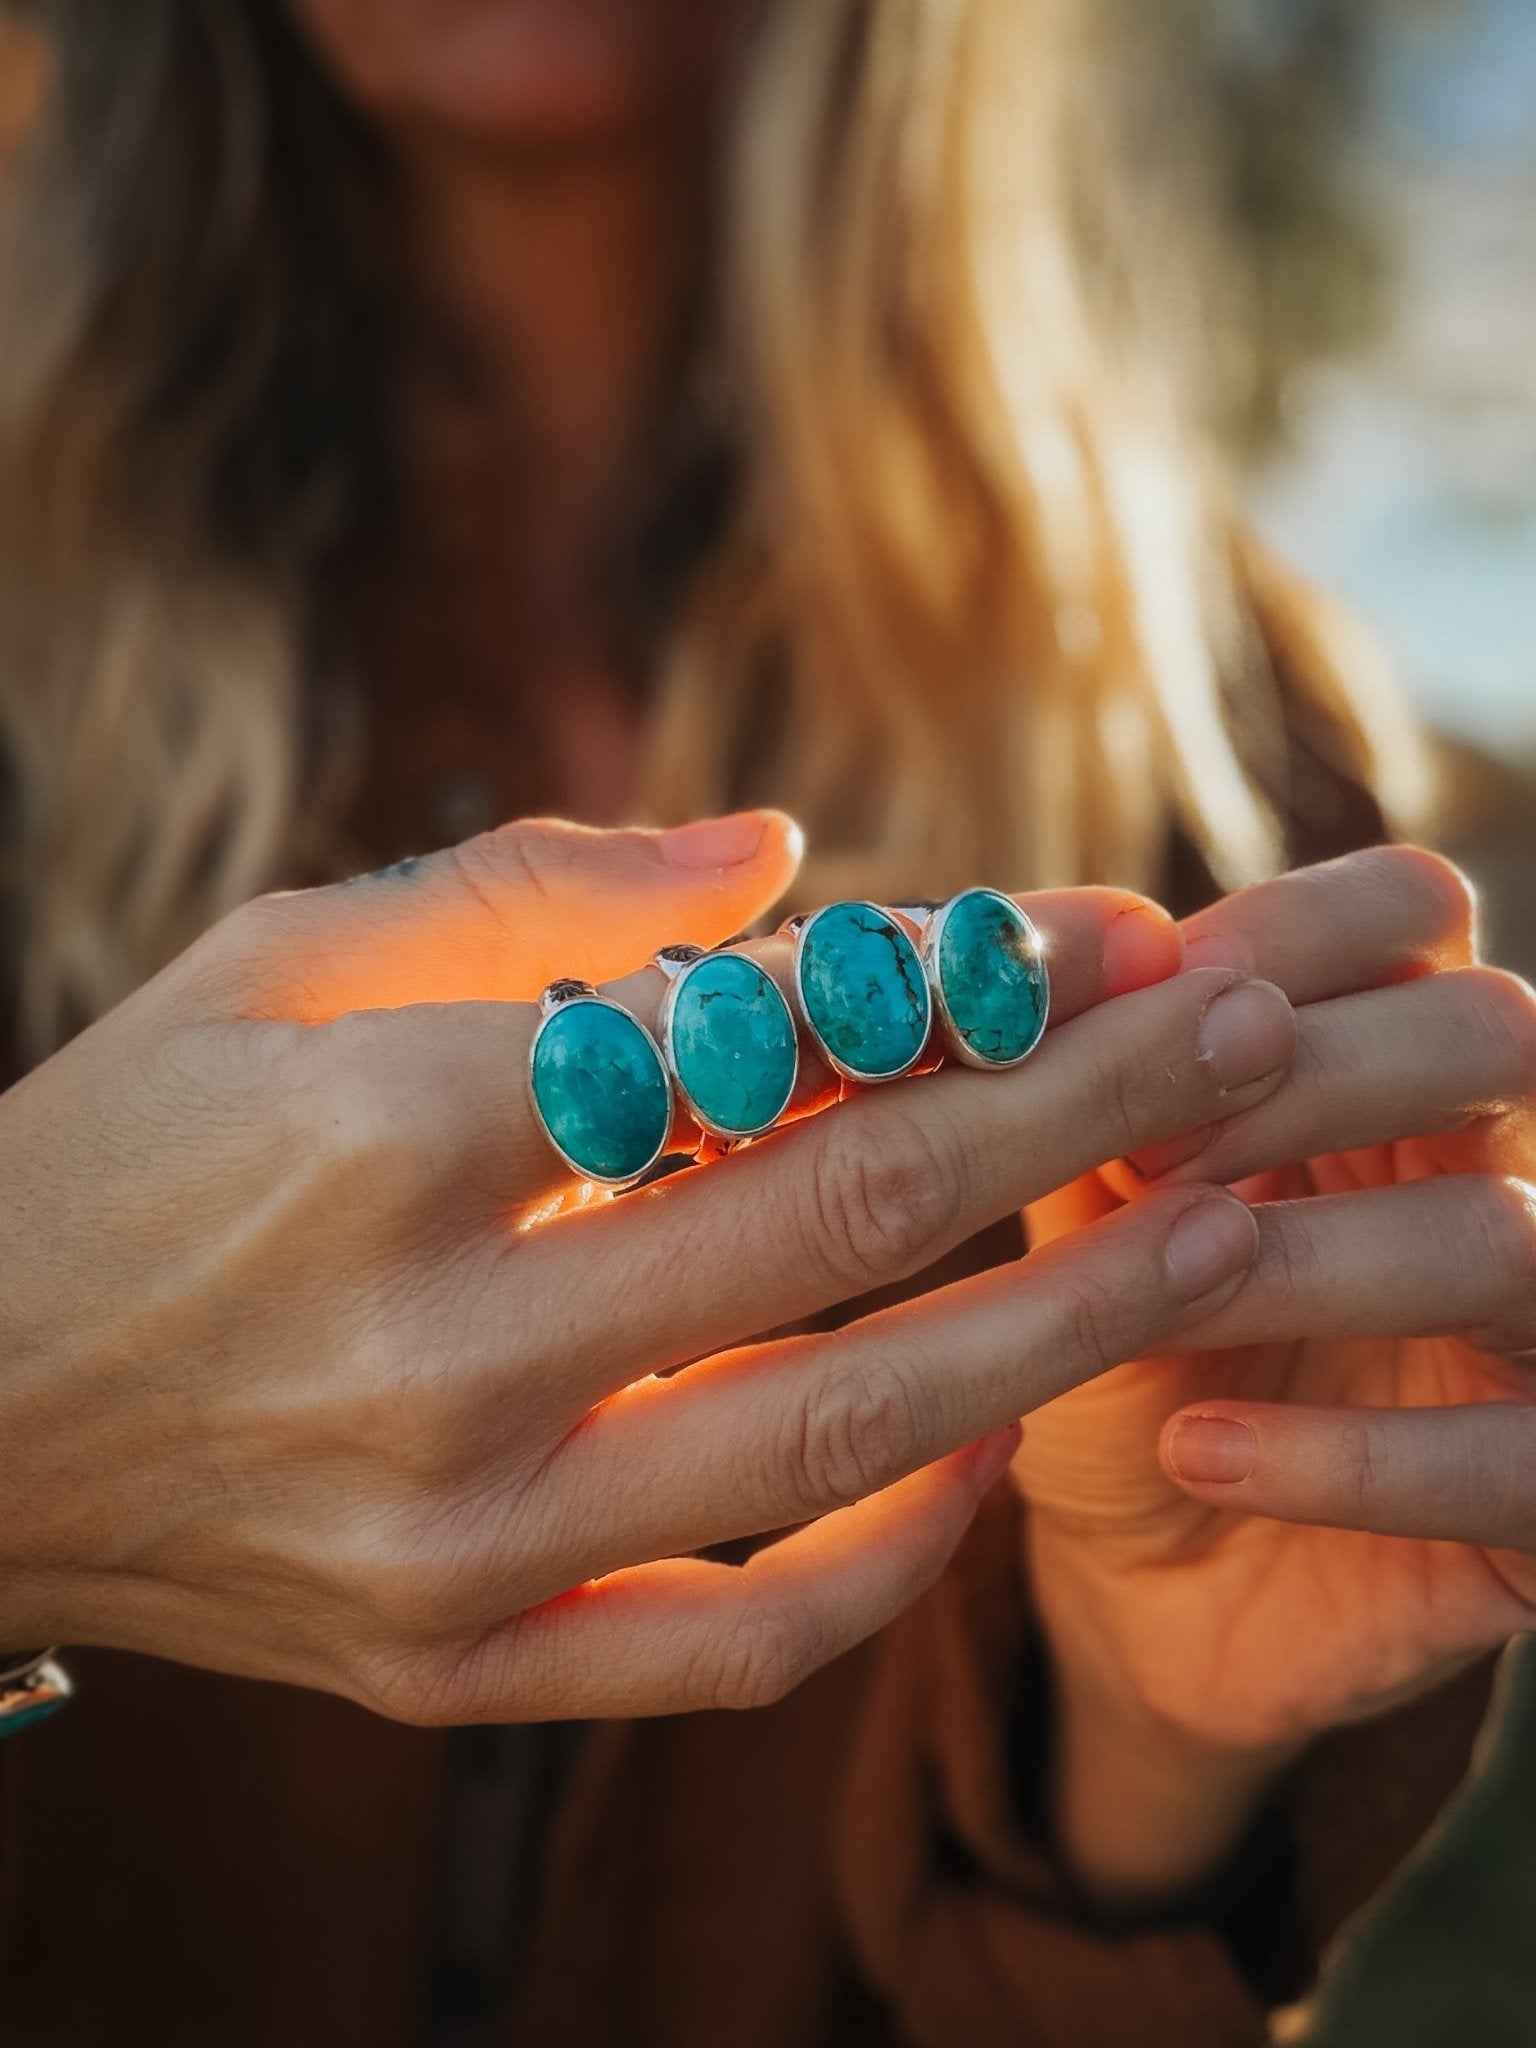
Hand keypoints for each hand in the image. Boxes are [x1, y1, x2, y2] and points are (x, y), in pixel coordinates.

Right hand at [0, 810, 1297, 1724]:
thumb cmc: (129, 1151)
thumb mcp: (281, 961)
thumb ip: (532, 886)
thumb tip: (781, 857)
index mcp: (377, 1132)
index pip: (746, 1039)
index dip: (953, 975)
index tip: (1101, 935)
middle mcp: (426, 1349)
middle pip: (839, 1216)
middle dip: (1078, 1109)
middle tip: (1250, 1041)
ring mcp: (446, 1538)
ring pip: (827, 1435)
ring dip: (1049, 1323)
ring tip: (1209, 1232)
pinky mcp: (449, 1666)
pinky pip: (723, 1642)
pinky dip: (879, 1566)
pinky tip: (983, 1469)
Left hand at [1015, 846, 1535, 1901]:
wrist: (1142, 1576)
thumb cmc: (1110, 1348)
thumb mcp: (1077, 1202)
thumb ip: (1074, 1078)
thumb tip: (1019, 946)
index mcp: (1389, 1056)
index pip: (1413, 908)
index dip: (1287, 927)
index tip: (1143, 1001)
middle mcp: (1502, 1162)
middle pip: (1493, 1032)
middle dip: (1305, 1074)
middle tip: (1144, 1154)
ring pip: (1506, 1238)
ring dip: (1302, 1260)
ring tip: (1147, 1301)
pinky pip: (1516, 1463)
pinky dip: (1348, 1459)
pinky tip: (1197, 1450)